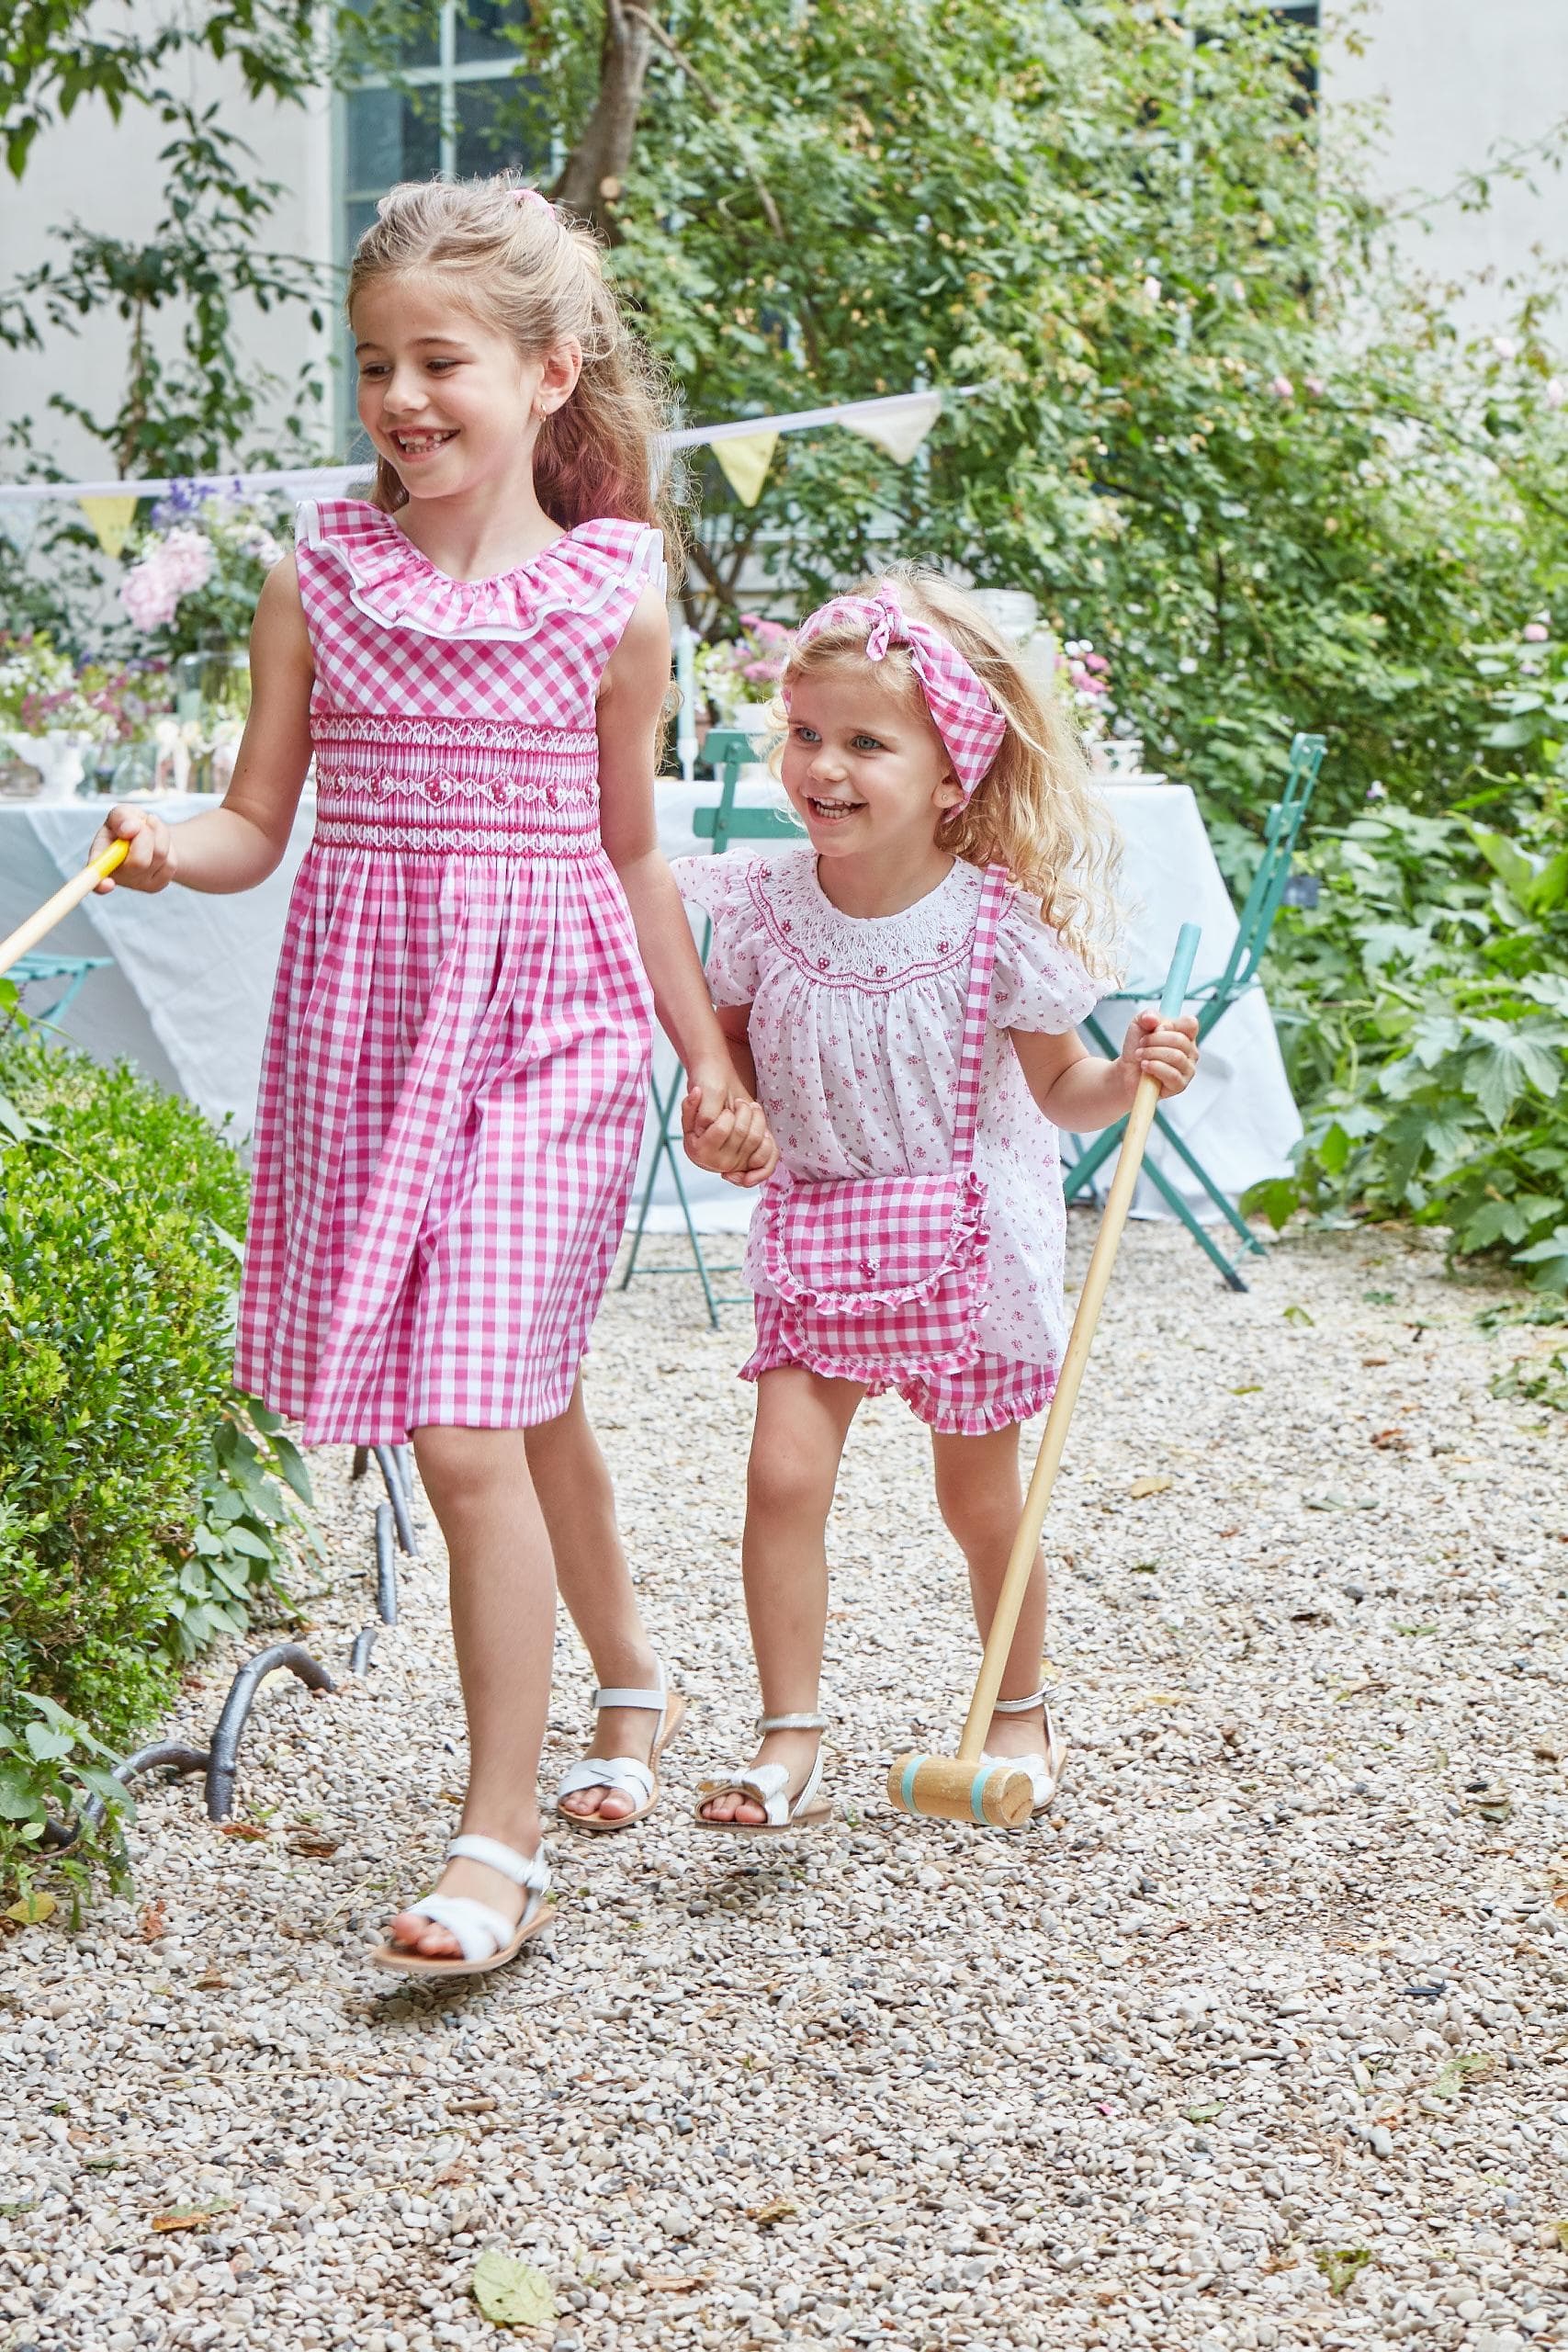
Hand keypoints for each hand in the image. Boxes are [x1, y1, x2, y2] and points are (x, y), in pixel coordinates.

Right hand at [88, 805, 176, 893]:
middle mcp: (115, 876)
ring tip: (150, 827)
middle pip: (139, 862)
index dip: (100, 884)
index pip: (96, 878)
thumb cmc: (128, 824)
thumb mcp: (121, 813)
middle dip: (145, 835)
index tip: (108, 884)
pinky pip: (171, 864)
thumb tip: (129, 830)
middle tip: (141, 824)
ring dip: (159, 834)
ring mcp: (137, 884)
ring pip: (159, 857)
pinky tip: (158, 842)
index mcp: (98, 858)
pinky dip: (169, 846)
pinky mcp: (156, 885)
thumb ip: (120, 817)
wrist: (147, 836)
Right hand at [681, 1070, 779, 1188]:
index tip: (726, 1109)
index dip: (727, 1115)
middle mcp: (717, 1163)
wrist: (716, 1127)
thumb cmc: (704, 1116)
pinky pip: (766, 1159)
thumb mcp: (694, 1108)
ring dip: (758, 1117)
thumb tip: (696, 1093)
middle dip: (744, 1110)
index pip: (722, 1129)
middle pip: (741, 1133)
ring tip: (751, 1109)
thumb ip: (691, 1102)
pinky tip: (760, 1127)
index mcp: (699, 1150)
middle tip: (740, 1103)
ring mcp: (736, 1165)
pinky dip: (768, 1141)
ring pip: (756, 1139)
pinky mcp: (751, 1165)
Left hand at [1118, 1007, 1198, 1098]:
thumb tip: (1151, 1018)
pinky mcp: (1180, 1085)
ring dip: (1152, 1054)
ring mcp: (1187, 1069)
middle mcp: (1190, 1052)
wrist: (1126, 1071)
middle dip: (1154, 1040)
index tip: (1155, 1029)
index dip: (1171, 1024)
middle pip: (1180, 1040)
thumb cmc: (1137, 1048)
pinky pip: (1172, 1075)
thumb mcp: (1139, 1025)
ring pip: (1176, 1057)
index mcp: (1185, 1035)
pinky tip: (1145, 1066)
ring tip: (1140, 1056)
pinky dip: (1155, 1067)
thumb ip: (1147, 1016)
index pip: (1190, 1024)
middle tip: (1141, 1044)